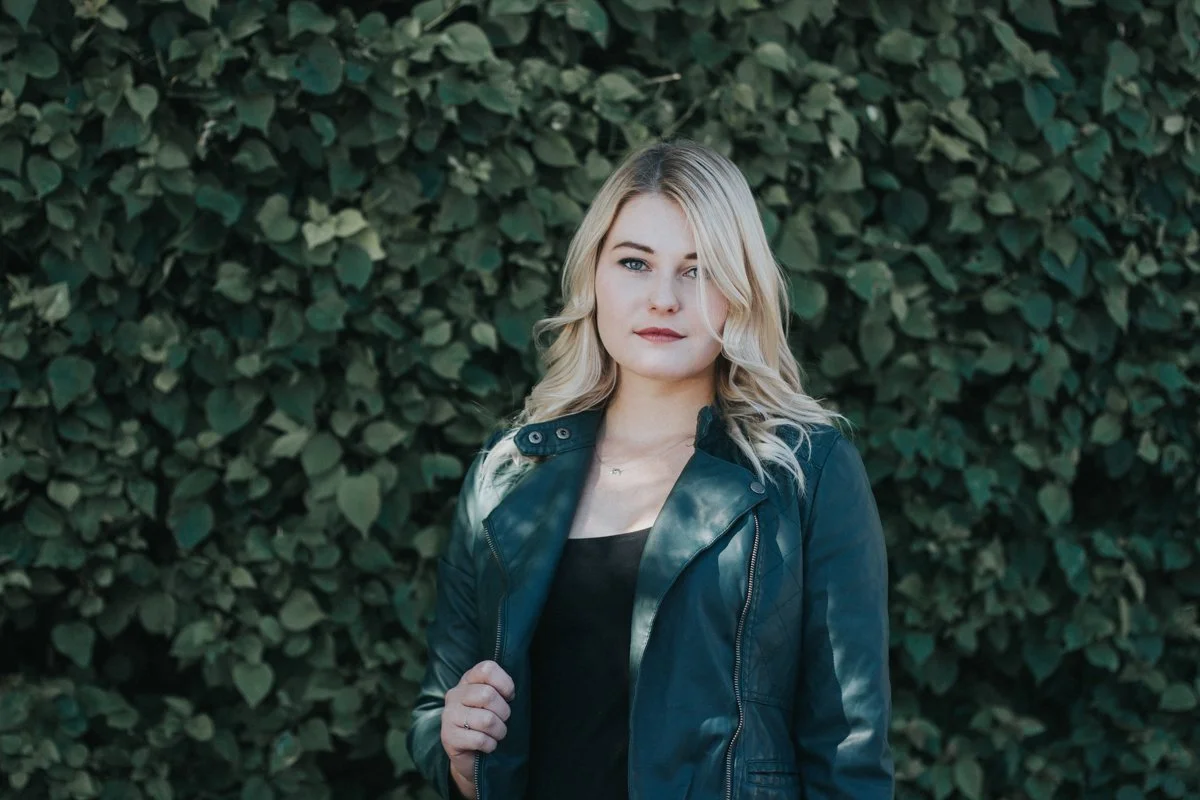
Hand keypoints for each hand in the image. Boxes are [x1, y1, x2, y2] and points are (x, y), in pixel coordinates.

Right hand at [441, 660, 515, 798]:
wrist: (469, 756)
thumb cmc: (487, 725)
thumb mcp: (494, 702)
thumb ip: (500, 691)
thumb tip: (510, 693)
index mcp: (468, 680)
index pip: (487, 669)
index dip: (504, 683)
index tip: (509, 697)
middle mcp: (455, 694)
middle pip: (488, 695)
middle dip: (503, 712)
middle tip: (502, 720)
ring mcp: (449, 715)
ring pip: (486, 720)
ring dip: (499, 731)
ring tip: (496, 734)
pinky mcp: (448, 736)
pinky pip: (479, 740)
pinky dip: (490, 745)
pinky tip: (487, 745)